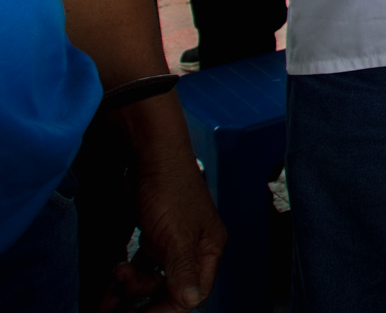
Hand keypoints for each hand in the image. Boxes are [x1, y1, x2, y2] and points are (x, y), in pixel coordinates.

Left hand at [109, 96, 224, 310]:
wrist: (150, 157)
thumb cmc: (170, 190)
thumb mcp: (176, 236)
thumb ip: (183, 270)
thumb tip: (191, 302)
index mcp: (208, 249)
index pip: (194, 292)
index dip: (170, 308)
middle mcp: (193, 248)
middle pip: (171, 288)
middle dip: (143, 300)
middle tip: (118, 310)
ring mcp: (172, 242)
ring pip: (153, 279)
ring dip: (130, 290)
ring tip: (108, 298)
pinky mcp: (154, 236)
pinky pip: (141, 267)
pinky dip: (126, 278)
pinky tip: (111, 286)